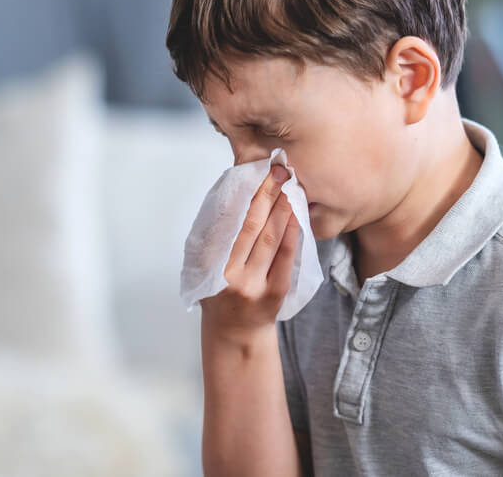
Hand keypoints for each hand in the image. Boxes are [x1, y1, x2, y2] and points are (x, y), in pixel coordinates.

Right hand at [200, 164, 300, 343]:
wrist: (235, 332)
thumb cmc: (219, 292)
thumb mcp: (205, 266)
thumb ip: (217, 237)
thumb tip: (237, 194)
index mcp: (209, 265)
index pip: (229, 223)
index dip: (245, 196)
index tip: (256, 173)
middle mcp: (230, 275)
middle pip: (252, 226)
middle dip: (267, 195)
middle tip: (279, 170)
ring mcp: (255, 285)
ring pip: (271, 239)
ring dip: (282, 209)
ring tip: (289, 186)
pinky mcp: (276, 292)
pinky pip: (286, 256)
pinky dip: (292, 232)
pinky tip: (296, 214)